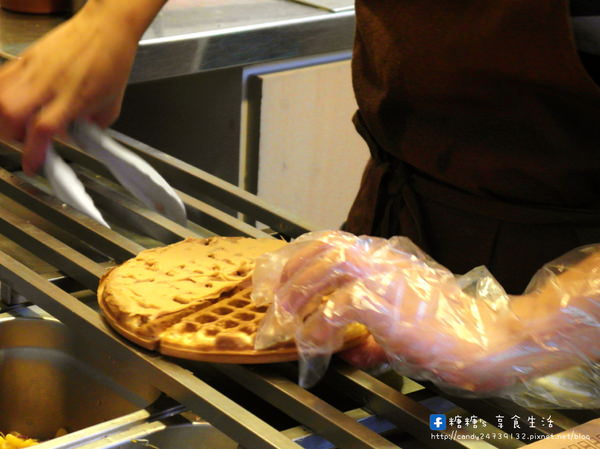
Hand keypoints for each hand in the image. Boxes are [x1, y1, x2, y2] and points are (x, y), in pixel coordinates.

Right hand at [0, 0, 162, 174]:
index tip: (32, 165)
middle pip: (9, 113)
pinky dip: (0, 97)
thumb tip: (81, 140)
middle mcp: (50, 83)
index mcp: (74, 97)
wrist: (107, 27)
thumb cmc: (112, 61)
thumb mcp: (111, 104)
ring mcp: (34, 68)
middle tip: (24, 140)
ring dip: (3, 118)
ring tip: (18, 123)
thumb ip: (94, 127)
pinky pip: (1, 80)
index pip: (44, 128)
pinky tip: (13, 104)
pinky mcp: (25, 58)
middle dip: (10, 136)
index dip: (33, 152)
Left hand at [253, 231, 599, 394]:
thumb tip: (348, 350)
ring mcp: (386, 275)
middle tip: (267, 300)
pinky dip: (320, 325)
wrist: (486, 342)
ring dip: (297, 294)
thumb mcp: (400, 328)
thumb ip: (370, 334)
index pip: (330, 241)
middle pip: (322, 247)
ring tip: (282, 322)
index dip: (296, 256)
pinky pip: (339, 306)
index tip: (272, 278)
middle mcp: (382, 257)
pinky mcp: (387, 300)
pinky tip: (315, 343)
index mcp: (384, 257)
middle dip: (288, 272)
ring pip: (326, 268)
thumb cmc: (447, 333)